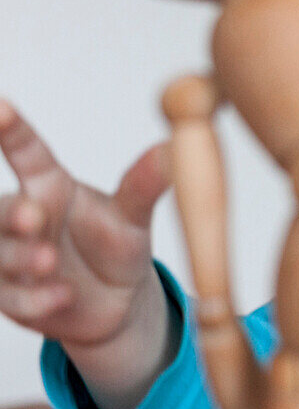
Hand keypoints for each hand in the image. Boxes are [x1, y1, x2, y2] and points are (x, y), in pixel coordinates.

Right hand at [0, 98, 169, 347]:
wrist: (118, 302)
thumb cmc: (117, 243)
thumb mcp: (133, 215)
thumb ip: (145, 184)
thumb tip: (172, 148)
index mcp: (50, 187)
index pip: (26, 153)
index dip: (10, 130)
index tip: (1, 106)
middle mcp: (25, 218)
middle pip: (4, 209)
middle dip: (12, 213)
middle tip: (32, 214)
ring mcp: (13, 259)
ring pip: (2, 255)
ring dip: (22, 258)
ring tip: (48, 261)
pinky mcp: (14, 299)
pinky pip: (13, 300)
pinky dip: (35, 300)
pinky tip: (61, 297)